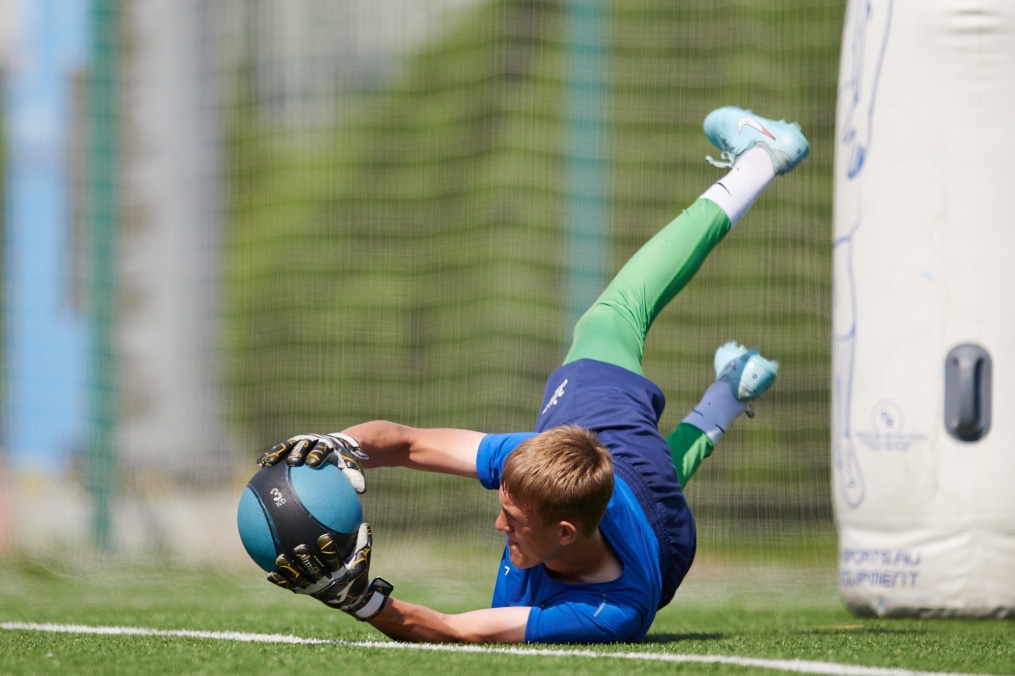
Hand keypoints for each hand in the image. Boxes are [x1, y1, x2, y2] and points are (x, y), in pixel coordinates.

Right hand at [257, 432, 367, 492]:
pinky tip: (259, 465)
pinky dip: (271, 455)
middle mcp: (314, 441)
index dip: (318, 454)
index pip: (323, 448)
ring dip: (278, 453)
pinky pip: (280, 450)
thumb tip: (361, 490)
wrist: (339, 444)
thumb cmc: (345, 460)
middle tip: (292, 462)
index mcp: (329, 446)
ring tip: (267, 463)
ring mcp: (302, 441)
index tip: (313, 463)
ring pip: (288, 445)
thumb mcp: (352, 467)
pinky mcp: (293, 445)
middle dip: (298, 452)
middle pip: (304, 444)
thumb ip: (354, 476)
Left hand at [267, 523, 392, 620]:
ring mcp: (314, 588)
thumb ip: (363, 542)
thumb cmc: (357, 573)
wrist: (351, 600)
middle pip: (314, 571)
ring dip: (289, 570)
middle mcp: (326, 582)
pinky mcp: (305, 592)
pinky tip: (269, 574)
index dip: (328, 551)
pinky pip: (290, 586)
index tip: (323, 538)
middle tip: (299, 548)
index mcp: (341, 573)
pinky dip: (280, 581)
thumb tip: (365, 523)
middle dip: (306, 560)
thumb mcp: (363, 559)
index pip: (334, 561)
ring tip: (279, 559)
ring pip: (299, 579)